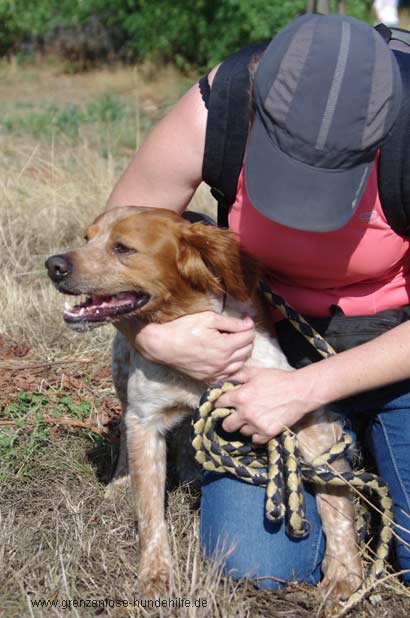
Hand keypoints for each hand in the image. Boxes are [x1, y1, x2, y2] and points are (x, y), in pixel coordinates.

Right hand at [116, 311, 254, 380]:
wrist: (163, 345)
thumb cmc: (184, 328)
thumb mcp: (209, 318)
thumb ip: (232, 322)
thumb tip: (249, 324)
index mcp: (225, 346)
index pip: (249, 336)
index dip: (248, 326)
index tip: (243, 320)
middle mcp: (223, 362)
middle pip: (247, 350)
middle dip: (246, 338)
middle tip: (237, 330)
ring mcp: (215, 372)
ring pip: (241, 364)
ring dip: (241, 352)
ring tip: (232, 342)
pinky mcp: (208, 378)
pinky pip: (229, 375)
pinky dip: (232, 366)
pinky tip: (226, 358)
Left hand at [218, 367, 318, 443]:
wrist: (300, 391)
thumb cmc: (277, 379)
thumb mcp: (255, 372)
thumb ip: (236, 376)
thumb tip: (222, 381)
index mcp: (240, 396)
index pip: (219, 404)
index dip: (220, 404)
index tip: (223, 405)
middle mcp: (246, 413)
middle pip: (226, 425)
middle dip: (229, 420)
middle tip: (236, 416)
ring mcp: (257, 425)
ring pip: (242, 432)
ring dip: (245, 426)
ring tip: (254, 417)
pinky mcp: (268, 433)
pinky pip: (255, 439)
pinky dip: (257, 434)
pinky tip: (261, 424)